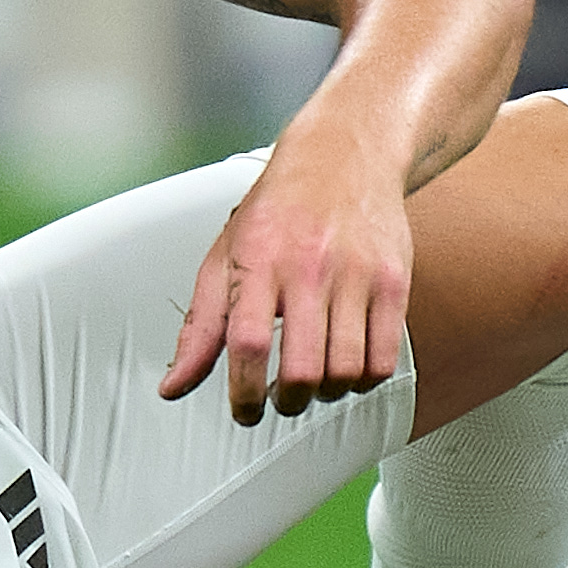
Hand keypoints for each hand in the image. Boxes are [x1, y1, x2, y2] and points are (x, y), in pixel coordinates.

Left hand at [160, 142, 413, 424]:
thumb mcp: (224, 257)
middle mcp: (309, 268)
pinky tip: (348, 369)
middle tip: (280, 400)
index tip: (244, 413)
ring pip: (346, 371)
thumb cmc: (278, 210)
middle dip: (287, 402)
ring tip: (313, 382)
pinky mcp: (394, 281)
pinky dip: (364, 380)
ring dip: (326, 394)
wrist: (345, 155)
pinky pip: (384, 359)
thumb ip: (199, 328)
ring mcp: (357, 275)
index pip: (247, 344)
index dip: (243, 393)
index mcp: (258, 261)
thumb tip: (172, 387)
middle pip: (302, 369)